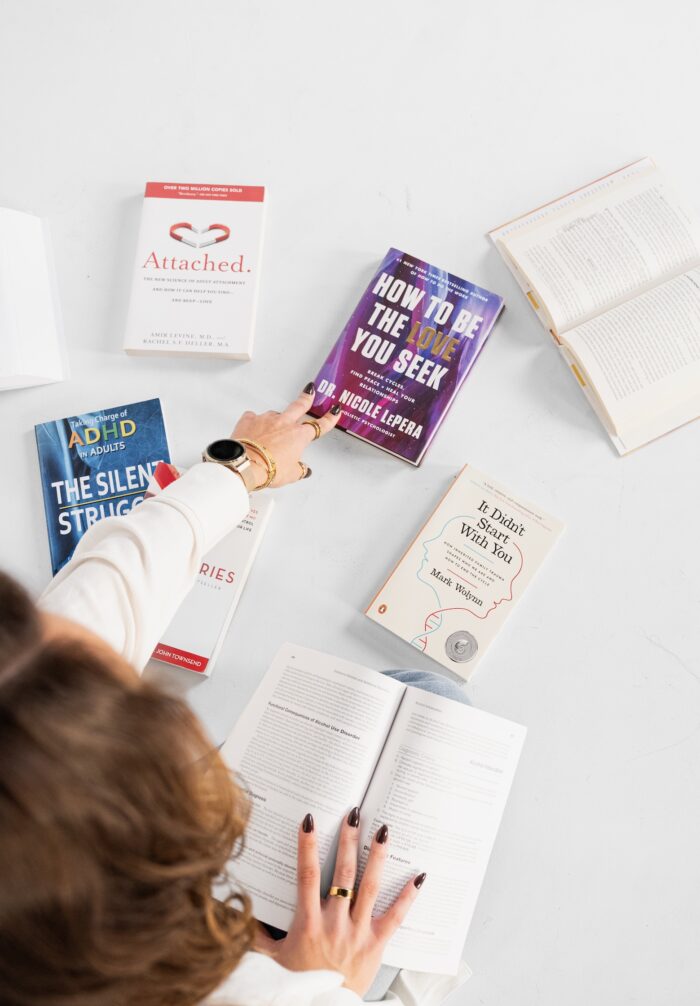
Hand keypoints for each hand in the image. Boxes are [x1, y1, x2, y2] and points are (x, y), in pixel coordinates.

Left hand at [231, 383, 340, 487]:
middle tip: (310, 391)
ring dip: (275, 420)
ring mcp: (266, 419)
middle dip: (307, 398)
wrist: (245, 464)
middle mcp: (284, 423)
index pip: (319, 425)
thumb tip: (303, 470)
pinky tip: (252, 430)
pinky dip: (255, 422)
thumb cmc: (268, 469)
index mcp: (298, 436)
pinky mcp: (249, 419)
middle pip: (299, 406)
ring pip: (275, 415)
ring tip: (270, 433)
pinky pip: (253, 417)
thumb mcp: (290, 475)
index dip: (329, 418)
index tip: (335, 411)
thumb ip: (299, 470)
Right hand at [254, 810, 425, 995]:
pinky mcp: (376, 946)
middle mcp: (334, 924)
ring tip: (383, 831)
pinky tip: (418, 876)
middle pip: (342, 874)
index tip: (309, 821)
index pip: (305, 876)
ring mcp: (357, 933)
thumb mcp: (271, 960)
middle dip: (347, 841)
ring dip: (376, 857)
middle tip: (353, 814)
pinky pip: (395, 918)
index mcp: (307, 924)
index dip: (306, 847)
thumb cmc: (296, 987)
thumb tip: (240, 913)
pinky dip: (407, 896)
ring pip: (369, 888)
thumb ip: (257, 935)